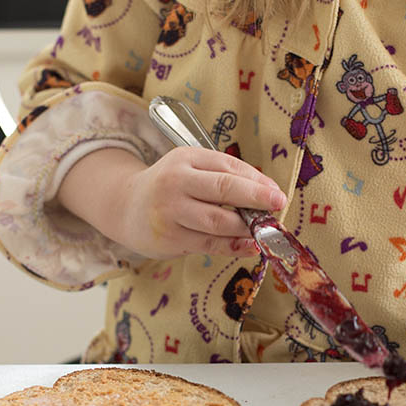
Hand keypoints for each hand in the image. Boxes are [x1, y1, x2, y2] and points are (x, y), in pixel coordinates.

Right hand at [61, 147, 286, 259]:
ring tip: (265, 230)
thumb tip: (267, 192)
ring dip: (247, 227)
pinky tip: (249, 246)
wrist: (126, 207)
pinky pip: (209, 244)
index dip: (257, 181)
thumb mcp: (191, 170)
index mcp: (186, 158)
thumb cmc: (170, 187)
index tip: (277, 193)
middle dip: (257, 198)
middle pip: (224, 189)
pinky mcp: (170, 237)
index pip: (228, 166)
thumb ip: (224, 176)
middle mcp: (176, 182)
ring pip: (218, 221)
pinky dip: (233, 246)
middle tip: (278, 205)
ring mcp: (171, 211)